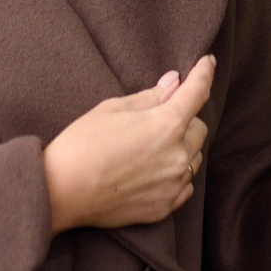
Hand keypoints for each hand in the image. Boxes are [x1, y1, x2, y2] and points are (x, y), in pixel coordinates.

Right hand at [42, 56, 215, 233]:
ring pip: (194, 158)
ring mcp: (173, 184)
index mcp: (166, 125)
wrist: (62, 191)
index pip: (197, 92)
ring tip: (150, 148)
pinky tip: (152, 171)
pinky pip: (185, 185)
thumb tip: (174, 82)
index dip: (204, 73)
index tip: (208, 63)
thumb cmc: (83, 144)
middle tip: (158, 118)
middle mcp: (178, 156)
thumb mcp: (113, 108)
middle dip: (185, 118)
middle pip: (199, 128)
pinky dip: (175, 175)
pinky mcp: (165, 207)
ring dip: (182, 148)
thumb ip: (150, 96)